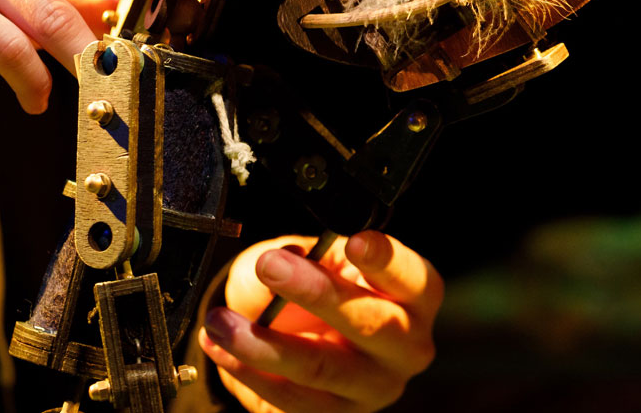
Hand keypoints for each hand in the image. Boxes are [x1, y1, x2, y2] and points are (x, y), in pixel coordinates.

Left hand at [200, 232, 442, 412]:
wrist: (318, 330)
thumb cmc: (334, 280)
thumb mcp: (332, 252)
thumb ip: (318, 250)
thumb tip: (288, 258)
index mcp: (419, 294)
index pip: (409, 276)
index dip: (382, 259)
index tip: (353, 243)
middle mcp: (408, 344)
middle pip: (368, 323)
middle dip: (314, 292)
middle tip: (270, 265)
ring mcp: (374, 387)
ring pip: (320, 368)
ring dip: (262, 343)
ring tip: (222, 319)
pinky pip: (290, 399)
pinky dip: (249, 370)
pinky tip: (221, 346)